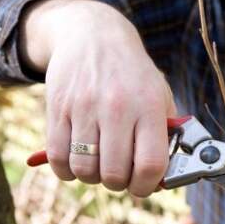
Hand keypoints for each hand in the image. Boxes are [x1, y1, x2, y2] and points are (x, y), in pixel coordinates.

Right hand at [23, 0, 175, 196]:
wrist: (94, 37)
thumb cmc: (134, 75)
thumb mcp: (160, 96)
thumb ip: (166, 135)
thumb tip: (163, 178)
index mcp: (149, 106)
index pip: (151, 164)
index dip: (147, 186)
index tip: (144, 186)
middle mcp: (118, 108)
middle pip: (115, 174)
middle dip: (120, 184)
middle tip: (121, 175)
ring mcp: (84, 108)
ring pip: (85, 170)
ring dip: (93, 177)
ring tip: (100, 165)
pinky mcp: (58, 109)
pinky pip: (58, 159)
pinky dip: (67, 170)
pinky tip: (77, 161)